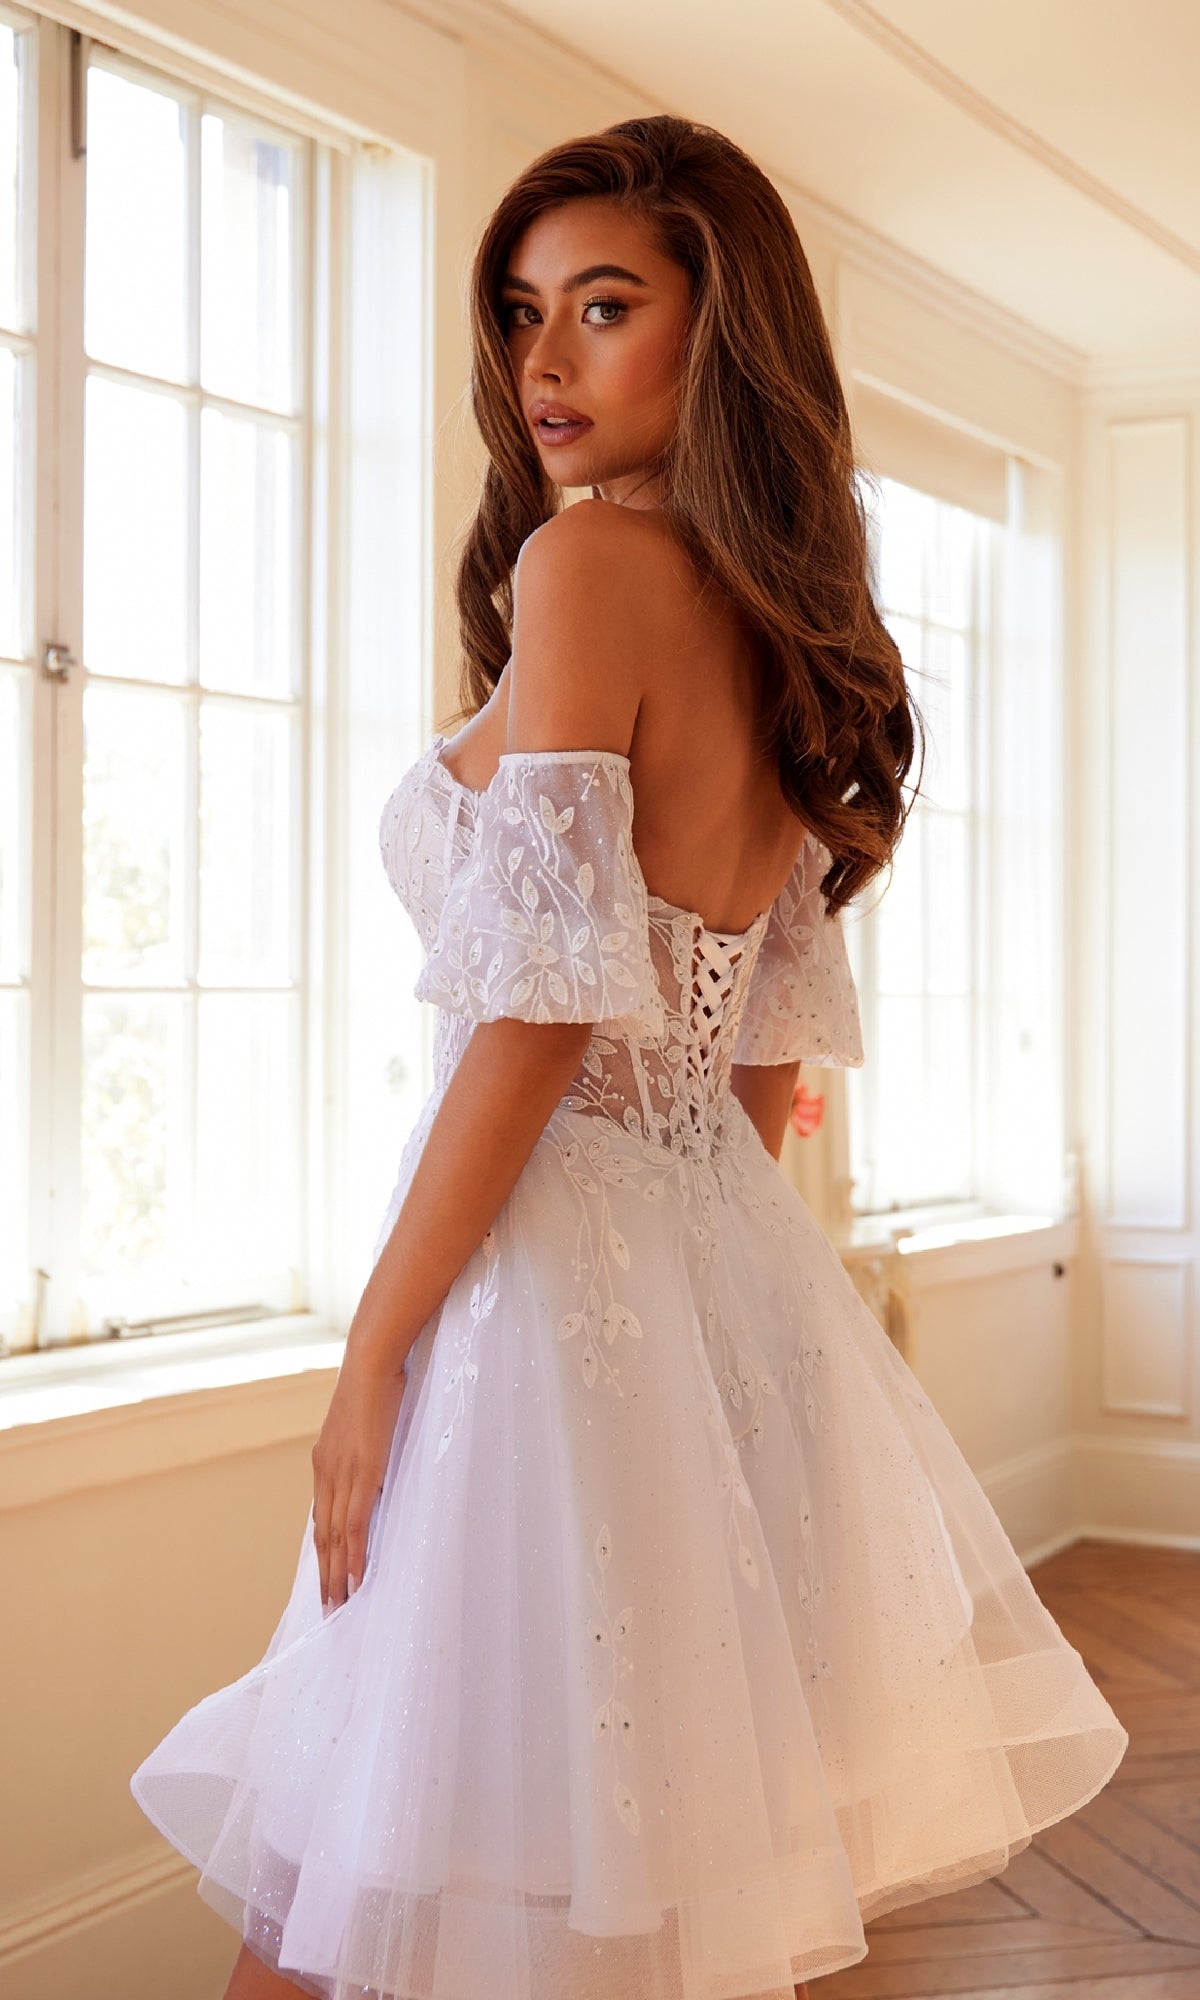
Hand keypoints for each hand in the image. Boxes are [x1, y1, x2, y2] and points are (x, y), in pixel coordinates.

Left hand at [311, 1350, 405, 1612]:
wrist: (370, 1360)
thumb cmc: (375, 1379)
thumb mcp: (365, 1416)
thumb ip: (366, 1441)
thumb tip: (377, 1453)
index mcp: (325, 1460)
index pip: (322, 1515)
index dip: (324, 1548)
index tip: (327, 1575)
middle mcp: (326, 1473)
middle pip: (323, 1535)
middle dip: (325, 1573)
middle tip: (328, 1608)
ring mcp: (341, 1476)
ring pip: (336, 1538)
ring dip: (337, 1575)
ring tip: (339, 1607)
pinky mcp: (361, 1475)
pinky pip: (355, 1526)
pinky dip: (354, 1557)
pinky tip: (356, 1580)